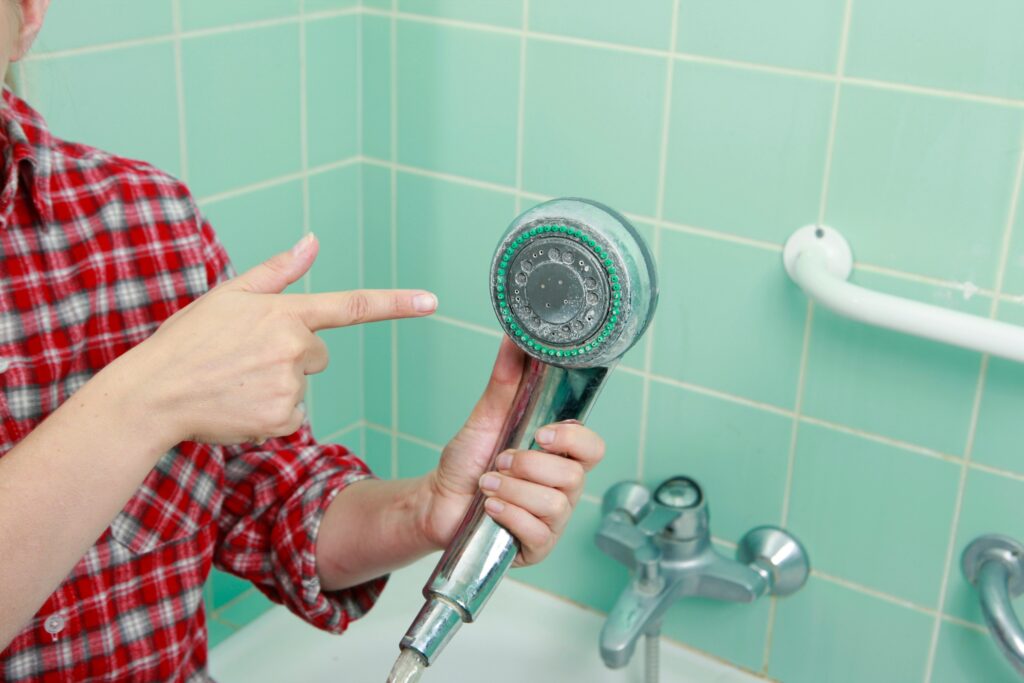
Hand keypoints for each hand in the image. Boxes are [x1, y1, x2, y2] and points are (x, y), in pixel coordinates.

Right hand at [119, 234, 437, 446]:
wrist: (154, 394)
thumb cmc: (189, 341)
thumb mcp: (229, 295)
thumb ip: (278, 271)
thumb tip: (312, 240)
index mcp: (286, 313)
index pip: (353, 305)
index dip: (397, 303)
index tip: (433, 301)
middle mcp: (294, 347)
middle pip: (319, 354)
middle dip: (292, 355)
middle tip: (246, 358)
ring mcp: (290, 385)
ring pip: (303, 385)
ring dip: (278, 385)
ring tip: (235, 382)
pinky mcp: (282, 419)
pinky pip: (293, 417)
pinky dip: (270, 415)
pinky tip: (239, 405)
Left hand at [421, 338, 605, 565]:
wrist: (438, 500)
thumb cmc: (467, 461)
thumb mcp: (485, 417)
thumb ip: (504, 380)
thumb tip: (514, 337)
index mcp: (559, 455)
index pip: (593, 447)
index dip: (574, 439)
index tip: (541, 433)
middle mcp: (563, 488)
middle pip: (574, 476)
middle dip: (529, 466)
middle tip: (499, 462)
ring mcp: (553, 520)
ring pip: (555, 505)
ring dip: (513, 491)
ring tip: (487, 485)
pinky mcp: (537, 547)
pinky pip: (539, 534)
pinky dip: (509, 516)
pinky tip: (491, 509)